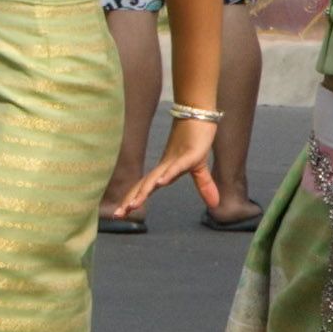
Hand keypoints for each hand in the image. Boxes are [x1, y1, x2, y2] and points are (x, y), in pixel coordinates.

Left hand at [110, 112, 224, 219]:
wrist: (198, 116)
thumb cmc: (194, 139)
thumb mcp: (199, 166)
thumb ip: (204, 185)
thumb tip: (215, 204)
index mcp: (165, 171)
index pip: (144, 188)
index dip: (132, 200)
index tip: (119, 214)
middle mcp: (165, 166)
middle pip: (144, 186)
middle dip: (130, 200)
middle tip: (117, 215)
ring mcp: (175, 160)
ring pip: (156, 178)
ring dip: (144, 191)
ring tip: (133, 205)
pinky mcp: (189, 154)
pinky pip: (176, 166)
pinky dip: (168, 174)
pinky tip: (160, 183)